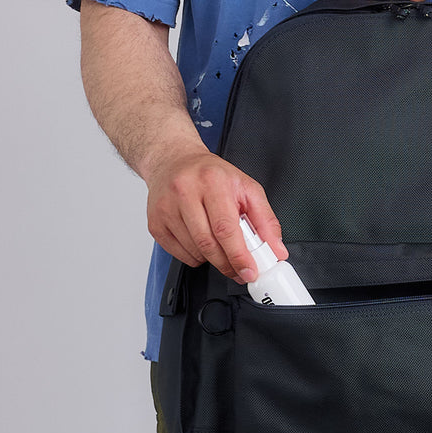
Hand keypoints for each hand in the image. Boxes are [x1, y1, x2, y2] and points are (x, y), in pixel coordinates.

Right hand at [145, 146, 286, 282]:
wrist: (174, 161)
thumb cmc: (211, 175)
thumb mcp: (246, 188)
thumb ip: (265, 219)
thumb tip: (276, 250)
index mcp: (212, 182)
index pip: (225, 227)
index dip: (239, 255)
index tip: (249, 271)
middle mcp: (185, 192)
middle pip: (208, 243)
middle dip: (227, 263)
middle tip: (240, 270)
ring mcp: (166, 209)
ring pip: (194, 251)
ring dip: (212, 259)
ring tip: (220, 246)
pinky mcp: (155, 222)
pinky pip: (179, 254)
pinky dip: (195, 257)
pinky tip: (201, 242)